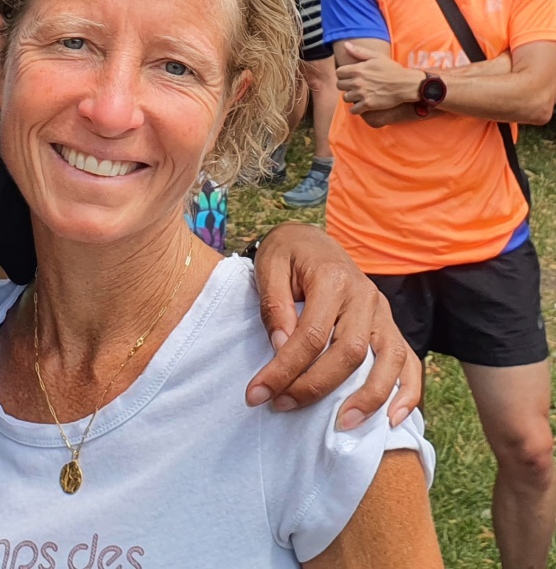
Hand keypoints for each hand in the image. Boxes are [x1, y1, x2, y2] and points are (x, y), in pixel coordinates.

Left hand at [246, 222, 419, 428]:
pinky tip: (393, 419)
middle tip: (281, 405)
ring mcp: (382, 312)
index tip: (258, 393)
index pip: (311, 335)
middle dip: (314, 387)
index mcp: (332, 279)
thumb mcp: (268, 268)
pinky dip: (407, 392)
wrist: (309, 240)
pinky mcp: (390, 325)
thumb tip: (281, 347)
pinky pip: (408, 361)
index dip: (284, 368)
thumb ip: (275, 306)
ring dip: (368, 398)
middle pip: (349, 353)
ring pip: (387, 360)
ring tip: (343, 426)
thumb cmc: (285, 255)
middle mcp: (365, 296)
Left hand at [336, 42, 418, 113]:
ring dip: (350, 97)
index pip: (338, 72)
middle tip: (353, 86)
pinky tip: (361, 105)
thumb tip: (345, 44)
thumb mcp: (376, 57)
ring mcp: (362, 94)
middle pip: (339, 85)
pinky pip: (353, 110)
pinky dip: (356, 109)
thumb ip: (359, 51)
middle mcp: (357, 82)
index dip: (343, 74)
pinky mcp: (368, 104)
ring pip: (345, 97)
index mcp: (358, 69)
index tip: (349, 76)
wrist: (406, 84)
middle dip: (345, 85)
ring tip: (357, 95)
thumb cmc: (391, 69)